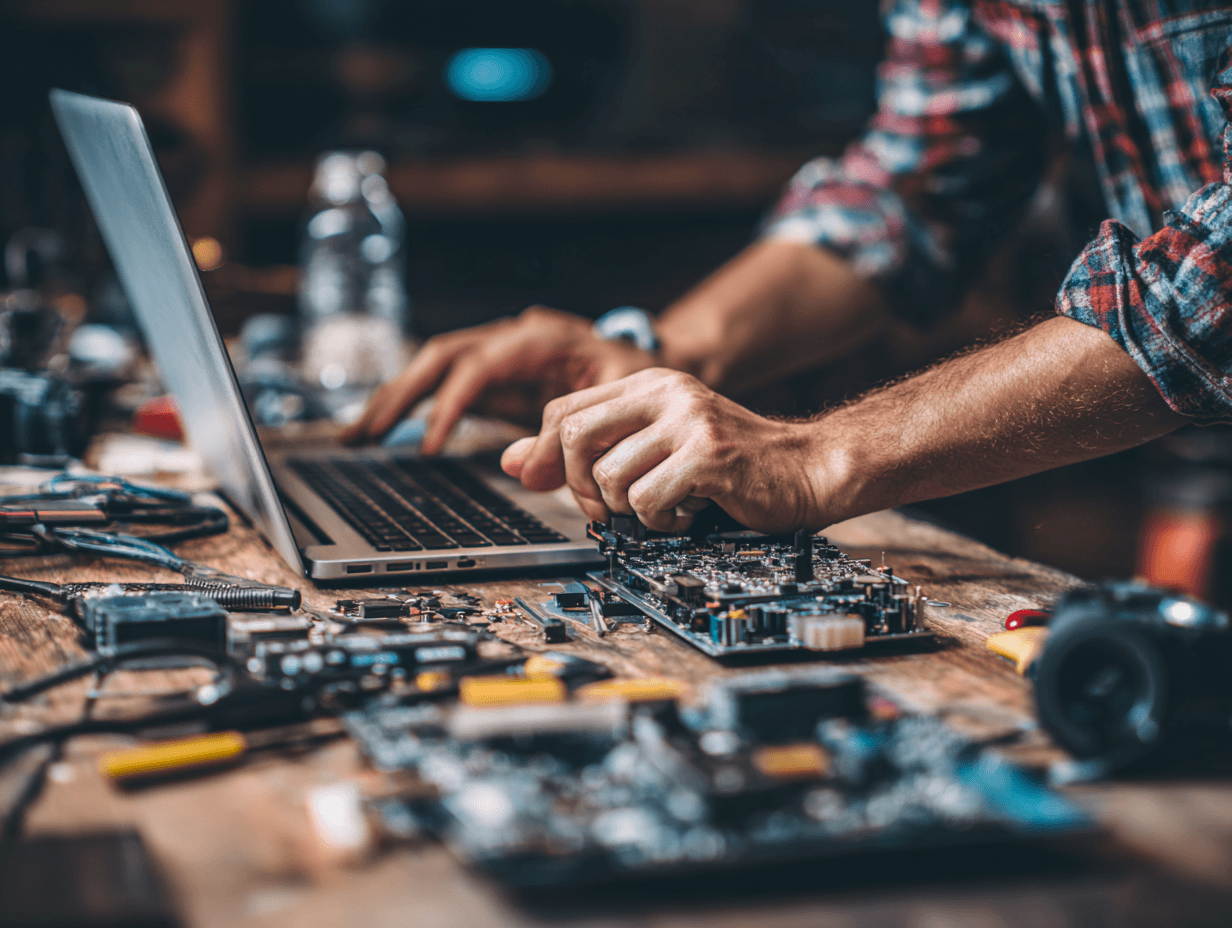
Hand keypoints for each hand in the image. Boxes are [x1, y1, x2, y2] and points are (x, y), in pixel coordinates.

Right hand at [340, 306, 656, 452]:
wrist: (648, 365)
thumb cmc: (636, 380)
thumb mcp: (617, 404)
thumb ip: (573, 434)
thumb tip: (518, 465)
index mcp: (541, 339)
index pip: (479, 364)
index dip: (449, 404)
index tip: (429, 445)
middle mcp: (511, 337)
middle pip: (441, 356)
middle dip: (400, 395)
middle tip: (366, 436)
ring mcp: (498, 353)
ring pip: (433, 366)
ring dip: (393, 399)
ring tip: (356, 436)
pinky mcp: (493, 375)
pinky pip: (442, 384)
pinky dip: (411, 405)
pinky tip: (382, 430)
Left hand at [499, 369, 829, 533]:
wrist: (809, 469)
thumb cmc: (734, 464)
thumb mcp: (654, 449)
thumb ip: (588, 451)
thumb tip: (513, 461)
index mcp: (648, 384)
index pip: (562, 411)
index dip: (547, 457)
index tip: (563, 488)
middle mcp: (665, 391)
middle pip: (572, 436)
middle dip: (577, 487)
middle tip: (608, 508)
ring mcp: (688, 419)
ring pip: (608, 476)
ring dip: (627, 510)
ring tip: (661, 507)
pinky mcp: (708, 454)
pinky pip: (646, 500)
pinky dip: (659, 522)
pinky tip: (685, 514)